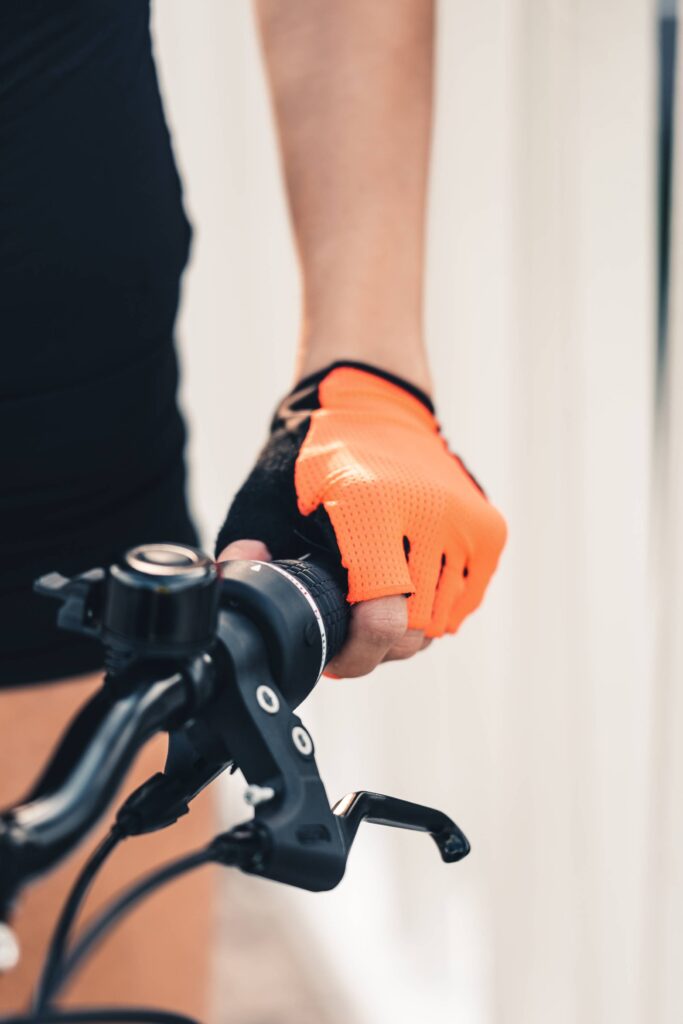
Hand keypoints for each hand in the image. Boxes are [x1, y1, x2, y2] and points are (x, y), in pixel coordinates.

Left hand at [214, 363, 506, 679]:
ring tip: (372, 607)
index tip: (332, 657)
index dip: (356, 654)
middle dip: (375, 648)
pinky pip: (463, 603)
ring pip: (441, 624)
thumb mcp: (265, 495)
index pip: (384, 619)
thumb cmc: (312, 458)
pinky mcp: (489, 531)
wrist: (373, 405)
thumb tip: (236, 585)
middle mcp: (432, 515)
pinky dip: (433, 610)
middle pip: (413, 632)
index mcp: (374, 509)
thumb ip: (247, 545)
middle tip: (346, 632)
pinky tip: (403, 590)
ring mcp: (468, 524)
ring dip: (405, 631)